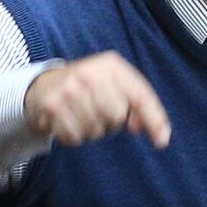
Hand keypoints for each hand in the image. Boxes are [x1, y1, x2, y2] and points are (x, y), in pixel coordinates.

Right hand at [24, 53, 171, 149]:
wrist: (45, 84)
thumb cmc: (90, 88)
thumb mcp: (116, 86)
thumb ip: (138, 105)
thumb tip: (147, 129)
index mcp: (111, 65)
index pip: (140, 95)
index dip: (154, 119)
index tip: (161, 141)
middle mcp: (90, 72)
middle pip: (117, 115)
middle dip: (112, 122)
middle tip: (100, 113)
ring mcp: (69, 88)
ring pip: (96, 129)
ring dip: (93, 130)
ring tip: (83, 116)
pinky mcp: (52, 105)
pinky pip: (75, 136)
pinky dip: (75, 136)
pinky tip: (69, 122)